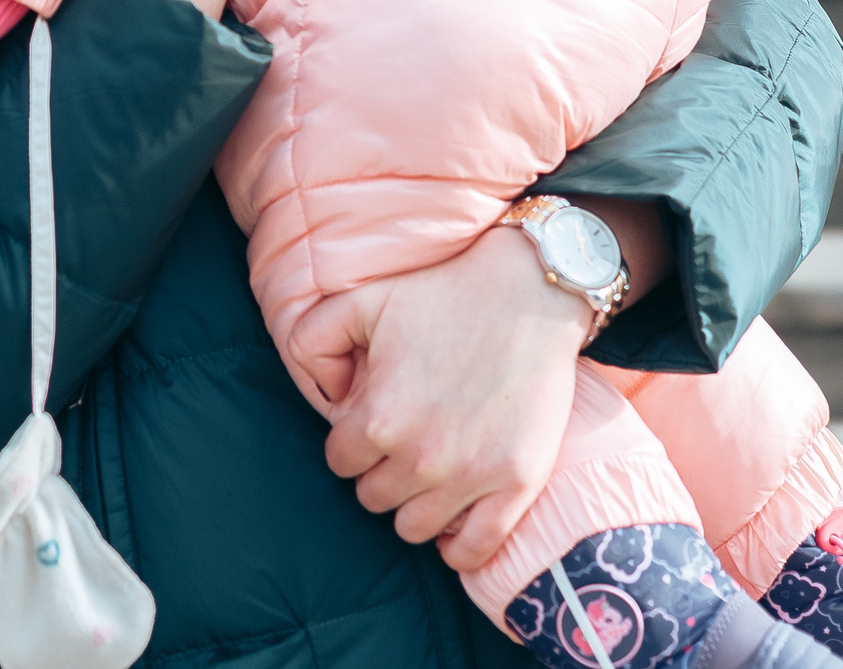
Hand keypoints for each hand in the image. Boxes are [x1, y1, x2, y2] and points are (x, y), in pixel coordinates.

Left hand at [298, 228, 596, 571]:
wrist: (530, 292)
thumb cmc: (444, 293)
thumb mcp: (360, 300)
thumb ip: (312, 340)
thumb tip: (322, 396)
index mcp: (378, 418)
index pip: (340, 462)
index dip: (353, 441)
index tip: (375, 421)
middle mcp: (421, 457)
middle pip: (374, 498)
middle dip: (382, 471)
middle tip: (406, 441)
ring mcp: (471, 476)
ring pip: (414, 528)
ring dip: (416, 504)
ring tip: (431, 472)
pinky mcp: (516, 484)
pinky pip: (473, 550)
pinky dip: (459, 546)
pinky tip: (456, 518)